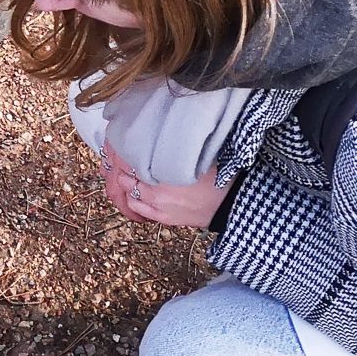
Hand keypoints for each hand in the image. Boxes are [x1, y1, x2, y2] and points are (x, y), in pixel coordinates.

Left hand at [101, 145, 229, 228]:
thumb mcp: (196, 156)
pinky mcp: (162, 217)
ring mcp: (157, 206)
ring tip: (133, 177)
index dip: (129, 153)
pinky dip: (133, 199)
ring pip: (129, 193)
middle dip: (127, 169)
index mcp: (163, 171)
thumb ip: (175, 148)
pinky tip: (137, 193)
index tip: (128, 147)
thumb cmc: (218, 179)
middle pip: (127, 177)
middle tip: (129, 162)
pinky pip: (136, 207)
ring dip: (129, 185)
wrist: (229, 205)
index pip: (133, 161)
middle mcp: (156, 190)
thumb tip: (164, 138)